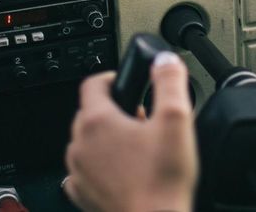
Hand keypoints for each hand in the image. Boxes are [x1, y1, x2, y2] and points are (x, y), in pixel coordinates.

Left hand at [64, 52, 197, 211]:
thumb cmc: (162, 181)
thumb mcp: (176, 120)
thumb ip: (170, 82)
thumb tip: (165, 61)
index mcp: (97, 121)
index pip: (93, 83)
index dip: (113, 77)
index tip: (127, 81)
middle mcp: (80, 145)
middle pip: (90, 112)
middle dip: (115, 110)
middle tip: (142, 119)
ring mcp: (79, 171)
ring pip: (87, 141)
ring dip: (107, 138)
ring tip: (137, 147)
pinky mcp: (82, 193)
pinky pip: (84, 170)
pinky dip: (100, 165)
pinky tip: (122, 170)